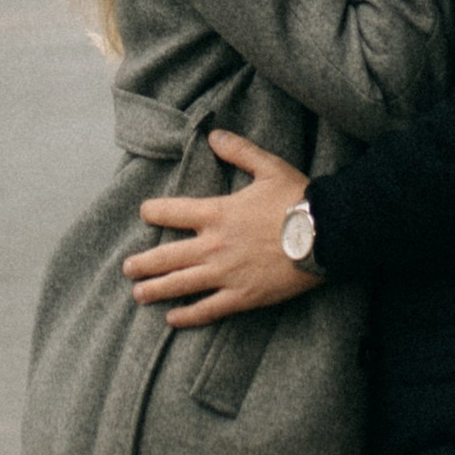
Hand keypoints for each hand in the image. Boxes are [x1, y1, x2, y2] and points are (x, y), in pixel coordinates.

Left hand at [122, 131, 316, 326]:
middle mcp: (214, 246)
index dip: (154, 212)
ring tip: (138, 294)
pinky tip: (172, 319)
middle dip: (143, 263)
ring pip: (181, 285)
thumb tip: (214, 135)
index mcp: (217, 213)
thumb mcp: (268, 167)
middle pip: (167, 256)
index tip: (144, 213)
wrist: (327, 235)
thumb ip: (239, 151)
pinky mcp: (243, 296)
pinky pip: (208, 309)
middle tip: (127, 268)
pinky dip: (188, 315)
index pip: (172, 212)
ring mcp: (226, 274)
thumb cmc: (299, 199)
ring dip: (156, 290)